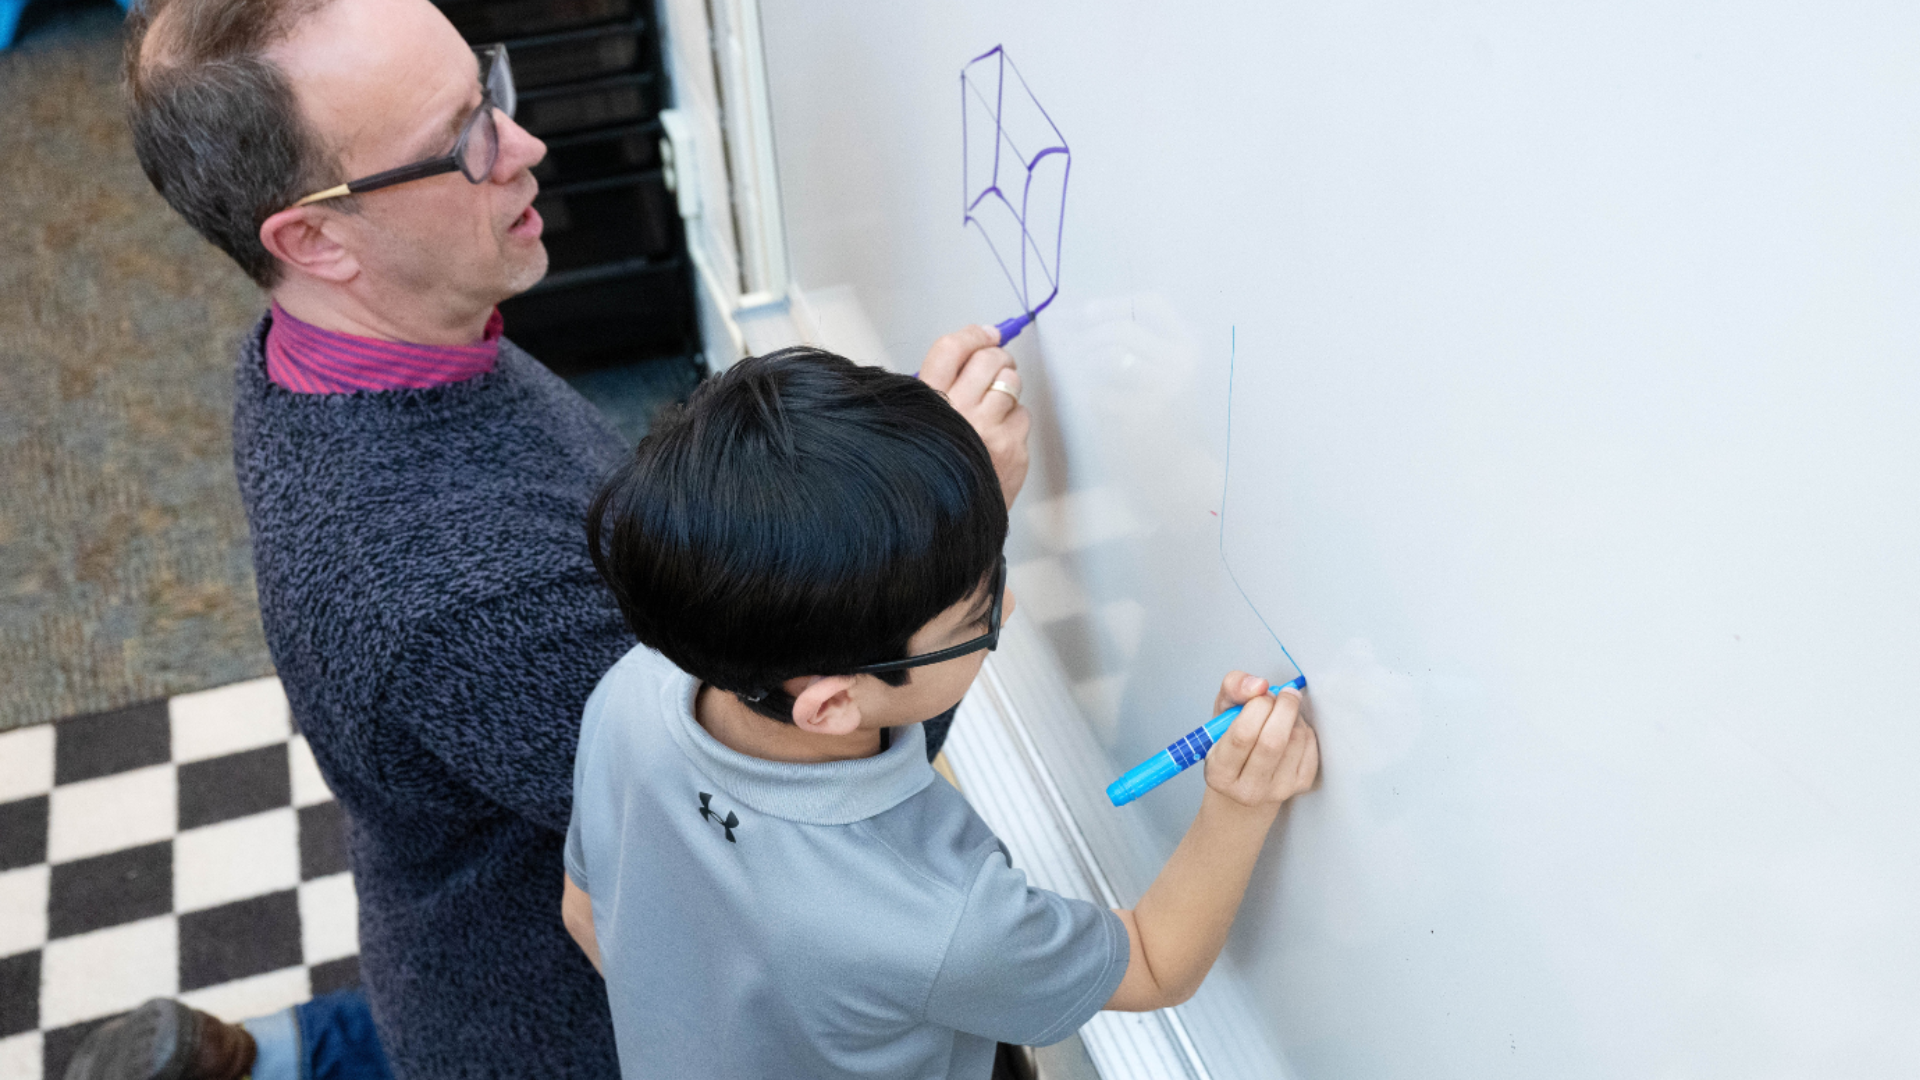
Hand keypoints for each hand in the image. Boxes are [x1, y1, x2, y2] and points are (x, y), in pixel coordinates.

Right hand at [919, 325, 1030, 504]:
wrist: (947, 523)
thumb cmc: (934, 470)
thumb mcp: (919, 423)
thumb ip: (938, 389)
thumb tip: (976, 348)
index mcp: (927, 404)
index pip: (951, 350)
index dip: (972, 335)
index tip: (986, 334)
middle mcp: (959, 414)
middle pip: (989, 359)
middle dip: (997, 358)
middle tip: (995, 368)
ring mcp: (990, 432)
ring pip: (1012, 381)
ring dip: (1007, 387)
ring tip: (995, 405)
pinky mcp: (1014, 449)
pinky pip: (1024, 414)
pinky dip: (1015, 421)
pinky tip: (999, 437)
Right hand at [1202, 672, 1318, 810]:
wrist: (1246, 785)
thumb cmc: (1232, 745)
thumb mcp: (1221, 714)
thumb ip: (1233, 689)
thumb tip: (1259, 685)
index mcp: (1220, 772)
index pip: (1243, 735)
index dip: (1257, 705)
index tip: (1261, 694)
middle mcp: (1248, 789)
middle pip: (1273, 741)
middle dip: (1283, 707)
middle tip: (1281, 695)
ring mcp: (1277, 790)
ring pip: (1296, 740)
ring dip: (1294, 715)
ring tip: (1283, 712)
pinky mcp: (1301, 785)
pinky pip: (1311, 746)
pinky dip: (1305, 728)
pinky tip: (1292, 728)